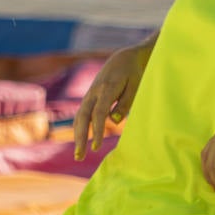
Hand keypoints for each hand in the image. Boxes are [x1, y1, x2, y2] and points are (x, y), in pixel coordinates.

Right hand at [73, 43, 148, 158]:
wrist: (124, 58)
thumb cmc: (134, 73)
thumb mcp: (136, 86)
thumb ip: (126, 103)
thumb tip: (114, 120)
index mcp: (107, 88)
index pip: (99, 113)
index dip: (97, 131)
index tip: (97, 148)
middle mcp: (94, 92)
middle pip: (83, 117)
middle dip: (80, 138)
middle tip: (79, 156)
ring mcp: (89, 94)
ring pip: (79, 117)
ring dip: (78, 136)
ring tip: (79, 155)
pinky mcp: (89, 98)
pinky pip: (81, 115)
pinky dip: (80, 128)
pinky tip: (81, 142)